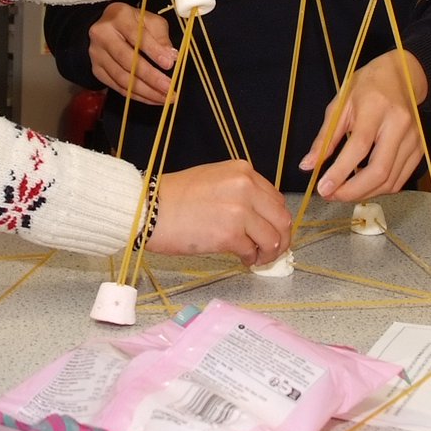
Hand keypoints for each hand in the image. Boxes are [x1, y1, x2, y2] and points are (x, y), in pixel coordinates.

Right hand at [89, 3, 176, 105]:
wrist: (108, 26)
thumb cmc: (133, 23)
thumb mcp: (150, 20)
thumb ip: (161, 36)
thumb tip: (171, 56)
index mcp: (118, 16)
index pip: (137, 36)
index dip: (154, 51)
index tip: (169, 64)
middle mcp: (103, 34)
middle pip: (127, 61)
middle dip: (151, 77)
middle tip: (170, 88)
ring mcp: (97, 54)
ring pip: (122, 78)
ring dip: (146, 91)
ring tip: (165, 97)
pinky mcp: (97, 69)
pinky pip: (118, 87)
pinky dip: (137, 95)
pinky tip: (152, 98)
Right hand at [147, 161, 291, 265]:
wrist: (149, 208)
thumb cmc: (174, 196)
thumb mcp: (214, 179)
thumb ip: (240, 191)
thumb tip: (259, 216)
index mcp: (243, 171)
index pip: (276, 199)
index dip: (276, 220)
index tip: (272, 232)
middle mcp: (245, 186)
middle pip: (282, 219)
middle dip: (281, 239)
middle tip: (271, 251)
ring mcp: (239, 210)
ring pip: (273, 239)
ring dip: (268, 253)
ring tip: (256, 258)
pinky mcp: (229, 235)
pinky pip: (252, 252)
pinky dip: (250, 260)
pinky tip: (241, 259)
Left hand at [299, 50, 427, 201]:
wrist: (402, 76)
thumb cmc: (367, 87)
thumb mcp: (340, 104)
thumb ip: (325, 137)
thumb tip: (308, 165)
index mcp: (376, 108)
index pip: (359, 146)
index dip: (340, 172)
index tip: (323, 188)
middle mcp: (399, 125)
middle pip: (379, 170)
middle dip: (353, 191)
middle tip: (331, 195)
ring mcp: (414, 139)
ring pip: (390, 181)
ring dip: (364, 193)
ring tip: (343, 192)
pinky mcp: (420, 150)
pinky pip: (399, 179)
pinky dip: (379, 188)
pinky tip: (362, 185)